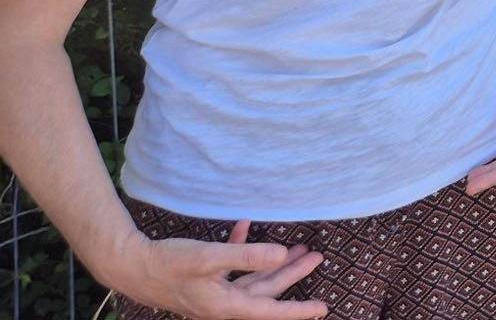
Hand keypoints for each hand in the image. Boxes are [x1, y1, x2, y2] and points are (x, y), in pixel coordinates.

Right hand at [113, 220, 326, 319]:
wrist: (130, 266)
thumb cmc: (168, 264)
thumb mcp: (210, 257)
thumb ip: (247, 256)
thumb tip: (281, 255)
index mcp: (226, 306)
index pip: (270, 311)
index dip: (298, 310)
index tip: (323, 309)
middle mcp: (222, 304)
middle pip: (266, 291)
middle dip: (292, 274)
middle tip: (315, 257)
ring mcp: (213, 293)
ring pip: (253, 279)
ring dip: (272, 263)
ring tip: (296, 246)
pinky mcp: (203, 281)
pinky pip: (230, 269)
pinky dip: (241, 249)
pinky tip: (244, 226)